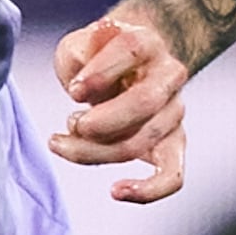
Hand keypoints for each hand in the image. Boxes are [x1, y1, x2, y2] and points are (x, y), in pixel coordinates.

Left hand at [48, 5, 193, 204]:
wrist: (127, 66)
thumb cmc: (96, 57)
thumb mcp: (79, 44)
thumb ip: (79, 54)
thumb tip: (82, 88)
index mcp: (147, 43)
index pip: (131, 50)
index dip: (99, 74)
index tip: (73, 90)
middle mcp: (169, 76)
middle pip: (143, 103)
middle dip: (99, 122)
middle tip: (70, 122)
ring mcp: (173, 112)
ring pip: (140, 142)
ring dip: (94, 151)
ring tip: (62, 141)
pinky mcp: (172, 144)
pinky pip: (172, 177)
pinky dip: (147, 190)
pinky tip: (115, 191)